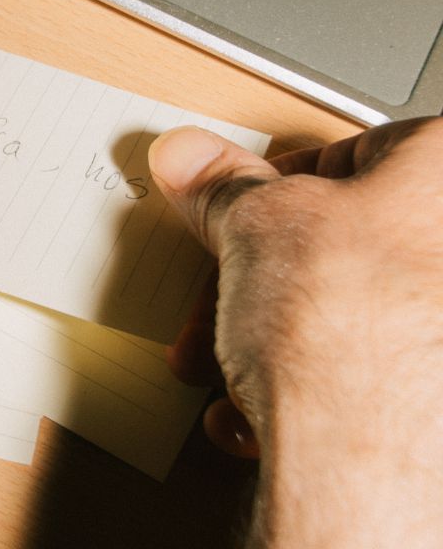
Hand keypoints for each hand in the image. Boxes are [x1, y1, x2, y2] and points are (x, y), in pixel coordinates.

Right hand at [149, 117, 442, 547]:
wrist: (369, 463)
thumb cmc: (350, 334)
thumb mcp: (254, 223)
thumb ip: (223, 185)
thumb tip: (196, 160)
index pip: (354, 152)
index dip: (276, 182)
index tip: (234, 208)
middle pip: (351, 242)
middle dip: (267, 273)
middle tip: (222, 284)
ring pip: (355, 315)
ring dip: (275, 335)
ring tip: (230, 362)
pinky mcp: (434, 409)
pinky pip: (374, 380)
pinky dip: (310, 390)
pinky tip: (261, 413)